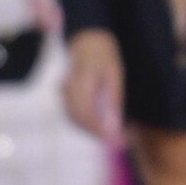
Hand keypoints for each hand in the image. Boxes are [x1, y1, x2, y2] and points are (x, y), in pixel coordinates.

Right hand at [60, 29, 123, 143]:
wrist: (87, 42)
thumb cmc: (104, 56)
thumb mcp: (115, 75)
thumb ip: (113, 101)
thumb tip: (114, 127)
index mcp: (82, 82)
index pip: (89, 116)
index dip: (103, 133)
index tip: (119, 142)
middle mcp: (68, 89)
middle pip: (81, 121)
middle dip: (100, 135)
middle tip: (122, 141)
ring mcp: (63, 93)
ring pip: (76, 121)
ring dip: (94, 131)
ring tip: (116, 135)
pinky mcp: (64, 97)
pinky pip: (74, 116)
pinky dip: (88, 124)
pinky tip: (103, 126)